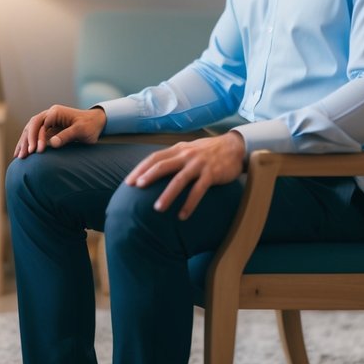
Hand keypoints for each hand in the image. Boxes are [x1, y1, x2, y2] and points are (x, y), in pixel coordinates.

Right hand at [13, 105, 105, 158]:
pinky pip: (34, 135)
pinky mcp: (48, 129)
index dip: (37, 137)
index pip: (40, 124)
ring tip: (19, 157)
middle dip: (26, 141)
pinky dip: (27, 143)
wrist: (96, 122)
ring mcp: (47, 122)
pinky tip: (22, 152)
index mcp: (55, 112)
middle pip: (31, 126)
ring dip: (24, 143)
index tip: (38, 151)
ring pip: (30, 130)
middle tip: (23, 156)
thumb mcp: (81, 131)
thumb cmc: (90, 126)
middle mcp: (49, 115)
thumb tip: (52, 143)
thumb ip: (67, 136)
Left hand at [123, 132, 245, 219]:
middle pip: (163, 165)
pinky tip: (182, 216)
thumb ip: (173, 158)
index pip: (155, 158)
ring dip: (168, 194)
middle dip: (148, 177)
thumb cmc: (207, 151)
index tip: (128, 182)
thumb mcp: (188, 150)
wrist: (234, 147)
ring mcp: (199, 165)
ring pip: (179, 180)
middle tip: (136, 189)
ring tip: (157, 208)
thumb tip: (152, 171)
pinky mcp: (211, 174)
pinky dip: (190, 204)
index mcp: (178, 149)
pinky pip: (198, 190)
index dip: (140, 169)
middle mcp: (186, 155)